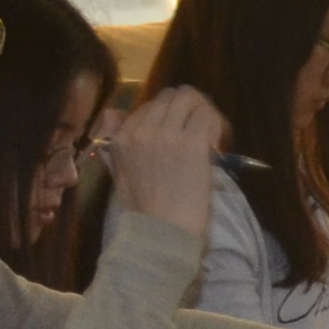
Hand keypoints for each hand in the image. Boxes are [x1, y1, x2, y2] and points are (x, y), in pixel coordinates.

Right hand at [107, 82, 225, 232]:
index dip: (169, 115)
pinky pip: (207, 115)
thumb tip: (111, 114)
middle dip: (188, 108)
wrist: (163, 231)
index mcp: (122, 139)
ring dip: (203, 111)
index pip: (148, 106)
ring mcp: (168, 133)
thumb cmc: (144, 211)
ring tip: (210, 133)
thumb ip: (116, 145)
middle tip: (201, 127)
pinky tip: (216, 143)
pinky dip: (215, 124)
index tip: (182, 130)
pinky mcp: (193, 141)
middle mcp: (142, 130)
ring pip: (189, 98)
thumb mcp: (120, 175)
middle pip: (170, 97)